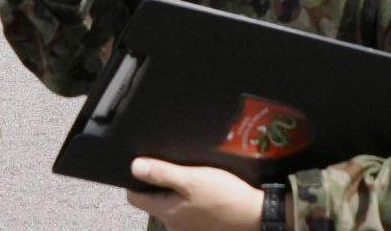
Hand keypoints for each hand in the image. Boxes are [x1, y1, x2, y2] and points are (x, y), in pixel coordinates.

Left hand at [123, 157, 264, 229]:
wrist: (256, 215)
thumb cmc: (224, 196)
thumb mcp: (192, 179)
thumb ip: (162, 173)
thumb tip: (134, 167)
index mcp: (167, 213)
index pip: (135, 198)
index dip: (136, 181)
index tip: (145, 166)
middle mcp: (173, 226)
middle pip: (154, 202)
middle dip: (159, 184)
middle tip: (172, 165)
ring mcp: (189, 229)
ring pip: (172, 206)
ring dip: (177, 192)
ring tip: (190, 174)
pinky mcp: (203, 228)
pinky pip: (188, 212)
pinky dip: (191, 200)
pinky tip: (203, 189)